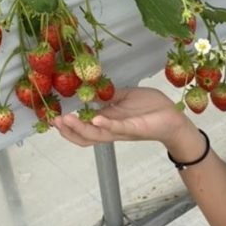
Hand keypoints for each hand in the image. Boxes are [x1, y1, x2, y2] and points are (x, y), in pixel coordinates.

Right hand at [51, 87, 190, 148]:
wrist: (174, 117)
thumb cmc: (152, 108)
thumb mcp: (126, 96)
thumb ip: (109, 95)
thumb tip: (92, 89)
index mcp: (108, 121)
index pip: (83, 127)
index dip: (68, 126)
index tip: (52, 118)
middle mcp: (112, 129)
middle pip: (85, 136)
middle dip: (68, 130)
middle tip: (54, 121)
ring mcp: (122, 130)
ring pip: (96, 135)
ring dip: (80, 129)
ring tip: (66, 120)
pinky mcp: (135, 128)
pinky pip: (118, 129)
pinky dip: (106, 125)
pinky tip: (95, 118)